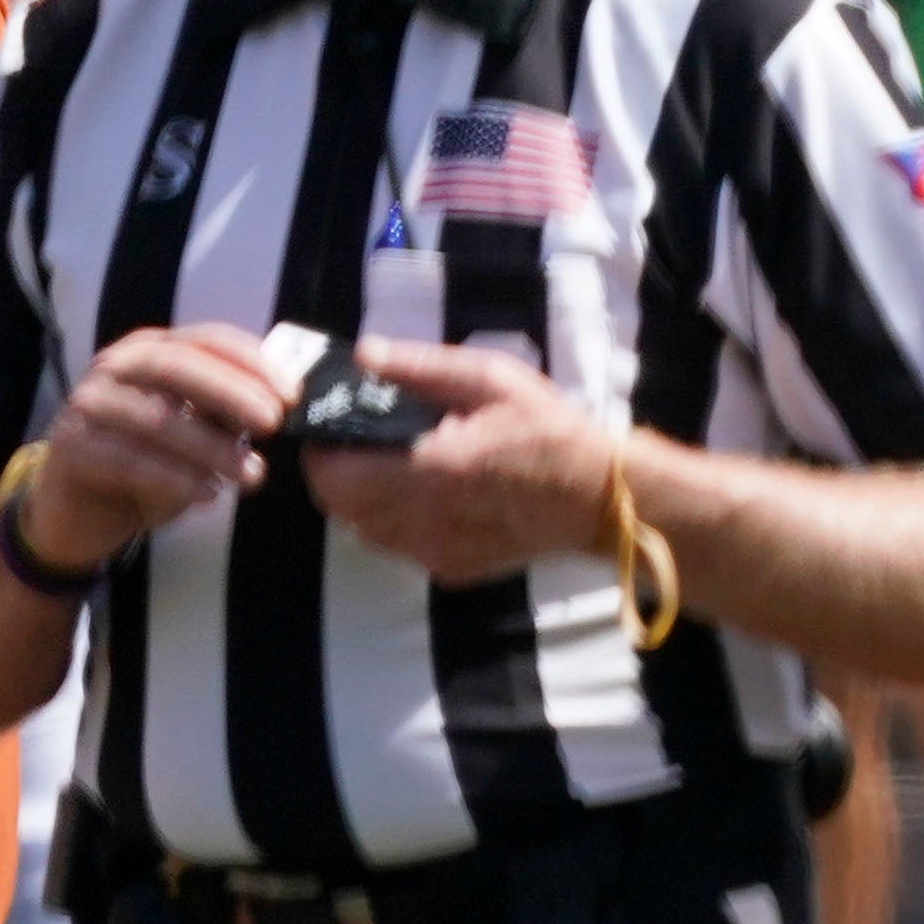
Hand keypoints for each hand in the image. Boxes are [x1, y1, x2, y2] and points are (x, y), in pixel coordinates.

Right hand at [21, 321, 293, 561]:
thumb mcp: (199, 430)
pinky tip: (208, 495)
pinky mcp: (70, 446)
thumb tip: (289, 410)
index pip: (207, 340)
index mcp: (153, 350)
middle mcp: (116, 367)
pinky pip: (127, 459)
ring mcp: (88, 403)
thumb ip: (232, 413)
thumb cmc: (151, 459)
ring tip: (253, 475)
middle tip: (274, 424)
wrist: (84, 506)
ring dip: (210, 447)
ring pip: (154, 417)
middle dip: (230, 392)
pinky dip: (173, 478)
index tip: (293, 394)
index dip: (253, 362)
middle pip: (176, 366)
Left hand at [300, 337, 625, 585]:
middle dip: (335, 473)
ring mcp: (435, 551)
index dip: (320, 449)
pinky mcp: (450, 570)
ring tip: (393, 468)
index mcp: (430, 469)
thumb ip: (422, 366)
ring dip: (362, 499)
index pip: (332, 474)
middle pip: (337, 506)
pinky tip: (429, 497)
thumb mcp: (492, 380)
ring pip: (361, 530)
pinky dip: (395, 522)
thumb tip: (363, 353)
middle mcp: (424, 520)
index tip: (333, 426)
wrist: (602, 500)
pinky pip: (397, 546)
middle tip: (359, 445)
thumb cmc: (551, 432)